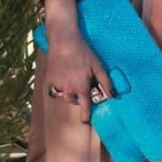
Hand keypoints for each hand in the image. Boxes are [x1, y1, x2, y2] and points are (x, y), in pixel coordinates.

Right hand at [41, 0, 112, 123]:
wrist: (63, 40)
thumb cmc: (83, 52)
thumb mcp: (98, 66)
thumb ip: (106, 82)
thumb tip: (113, 95)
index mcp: (81, 87)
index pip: (84, 107)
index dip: (86, 116)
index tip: (86, 121)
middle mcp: (68, 89)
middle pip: (73, 101)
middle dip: (77, 97)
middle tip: (80, 86)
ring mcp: (57, 84)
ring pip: (63, 94)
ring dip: (68, 90)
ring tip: (71, 77)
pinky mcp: (48, 78)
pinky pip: (54, 87)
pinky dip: (59, 83)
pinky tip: (62, 72)